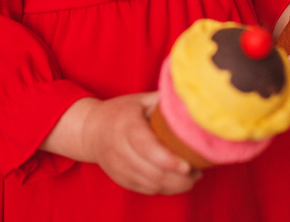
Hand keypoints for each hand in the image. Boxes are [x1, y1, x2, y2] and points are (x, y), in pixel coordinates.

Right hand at [81, 93, 200, 194]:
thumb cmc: (121, 112)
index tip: (188, 166)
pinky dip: (165, 189)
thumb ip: (164, 101)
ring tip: (193, 178)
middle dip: (179, 178)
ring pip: (152, 185)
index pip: (146, 147)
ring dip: (176, 186)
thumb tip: (193, 98)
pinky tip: (178, 181)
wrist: (91, 130)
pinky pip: (147, 190)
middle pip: (152, 172)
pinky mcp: (121, 180)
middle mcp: (119, 149)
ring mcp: (119, 167)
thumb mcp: (140, 100)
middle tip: (198, 172)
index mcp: (126, 125)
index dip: (168, 160)